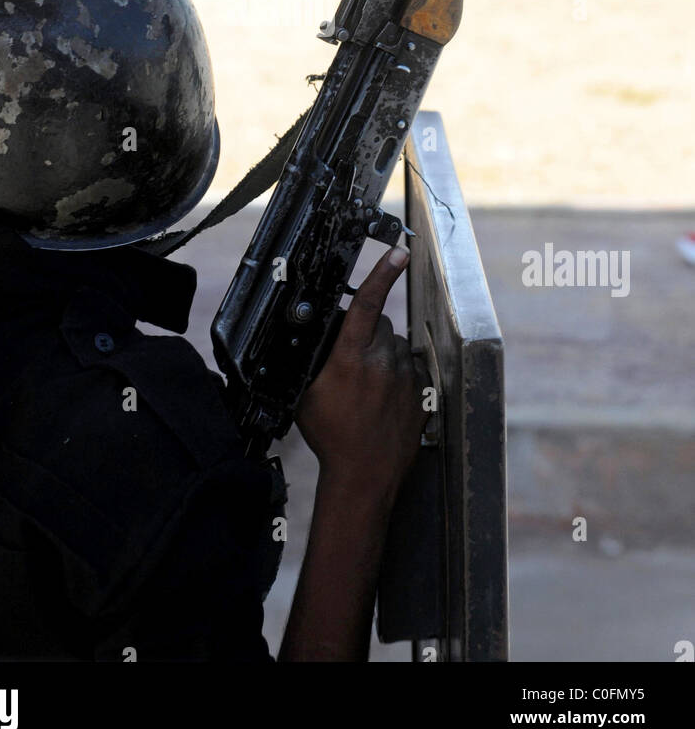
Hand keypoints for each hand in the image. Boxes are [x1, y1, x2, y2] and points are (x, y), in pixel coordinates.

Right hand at [295, 247, 427, 502]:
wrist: (364, 476)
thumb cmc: (332, 436)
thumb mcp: (307, 393)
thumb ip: (314, 360)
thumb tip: (316, 337)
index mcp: (350, 357)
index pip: (367, 305)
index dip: (382, 274)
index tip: (397, 252)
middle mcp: (382, 363)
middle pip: (381, 327)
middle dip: (368, 335)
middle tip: (352, 365)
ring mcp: (406, 379)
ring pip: (396, 349)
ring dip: (383, 358)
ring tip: (368, 391)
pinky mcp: (422, 394)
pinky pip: (410, 371)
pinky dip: (399, 378)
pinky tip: (384, 401)